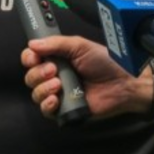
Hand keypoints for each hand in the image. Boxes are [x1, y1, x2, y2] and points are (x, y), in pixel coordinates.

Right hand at [22, 36, 147, 118]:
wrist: (124, 83)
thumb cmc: (106, 62)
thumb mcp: (81, 46)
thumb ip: (56, 43)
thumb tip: (32, 44)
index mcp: (57, 58)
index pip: (32, 58)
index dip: (29, 58)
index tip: (34, 57)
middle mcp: (55, 75)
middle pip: (30, 76)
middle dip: (38, 73)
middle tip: (53, 70)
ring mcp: (59, 93)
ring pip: (35, 94)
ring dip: (42, 88)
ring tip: (59, 84)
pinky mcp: (65, 110)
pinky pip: (46, 110)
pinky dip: (47, 104)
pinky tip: (56, 99)